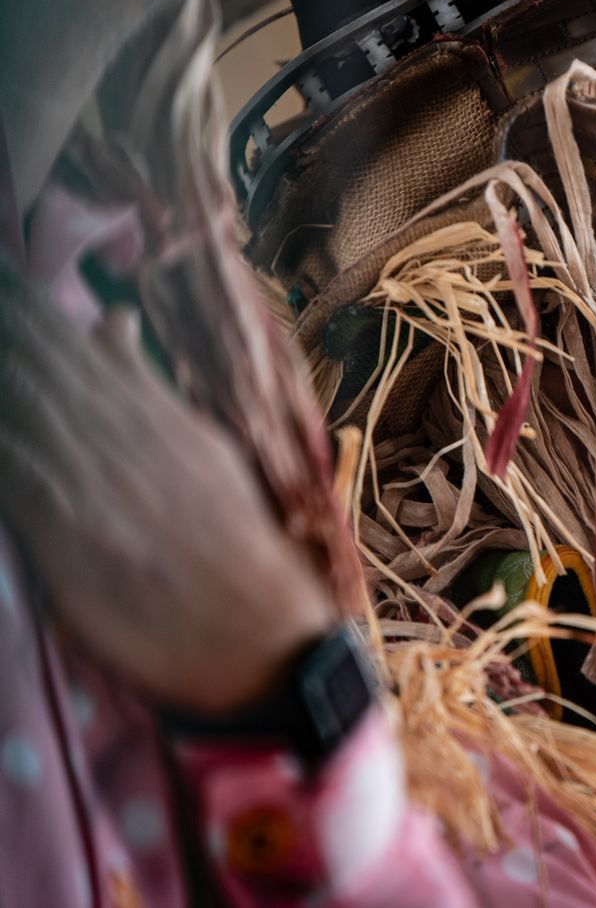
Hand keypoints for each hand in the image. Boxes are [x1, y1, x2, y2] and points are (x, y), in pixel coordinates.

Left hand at [0, 265, 335, 713]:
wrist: (256, 630)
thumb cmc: (234, 550)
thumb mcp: (206, 455)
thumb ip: (149, 389)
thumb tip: (113, 321)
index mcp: (156, 416)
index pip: (78, 346)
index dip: (29, 312)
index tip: (4, 279)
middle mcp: (121, 435)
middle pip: (38, 365)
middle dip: (12, 329)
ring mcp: (90, 477)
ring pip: (20, 403)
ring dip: (4, 371)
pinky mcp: (61, 527)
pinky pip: (11, 463)